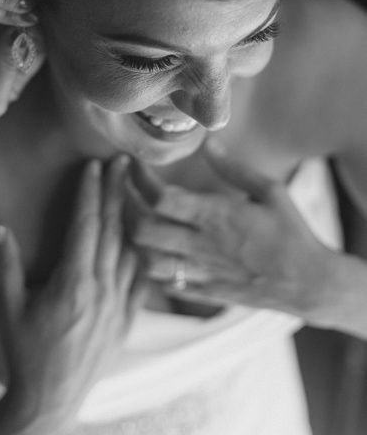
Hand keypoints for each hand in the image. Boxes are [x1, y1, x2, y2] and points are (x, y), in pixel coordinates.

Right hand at [0, 157, 145, 434]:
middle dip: (117, 193)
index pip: (85, 227)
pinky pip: (142, 280)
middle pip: (113, 231)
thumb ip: (3, 267)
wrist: (50, 401)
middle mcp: (102, 292)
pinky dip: (142, 253)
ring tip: (134, 191)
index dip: (90, 193)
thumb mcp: (6, 309)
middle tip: (122, 163)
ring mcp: (119, 308)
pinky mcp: (127, 321)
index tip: (94, 166)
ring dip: (132, 218)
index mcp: (73, 285)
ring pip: (132, 252)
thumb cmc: (24, 354)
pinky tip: (143, 239)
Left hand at [127, 139, 334, 320]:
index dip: (139, 180)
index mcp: (216, 216)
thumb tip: (208, 142)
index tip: (133, 166)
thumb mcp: (270, 192)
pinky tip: (151, 252)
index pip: (160, 199)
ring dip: (134, 241)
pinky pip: (163, 283)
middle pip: (142, 230)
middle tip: (123, 194)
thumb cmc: (292, 233)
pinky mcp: (203, 292)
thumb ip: (234, 168)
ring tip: (133, 222)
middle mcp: (201, 245)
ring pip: (146, 260)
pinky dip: (149, 268)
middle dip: (126, 209)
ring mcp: (200, 272)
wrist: (311, 284)